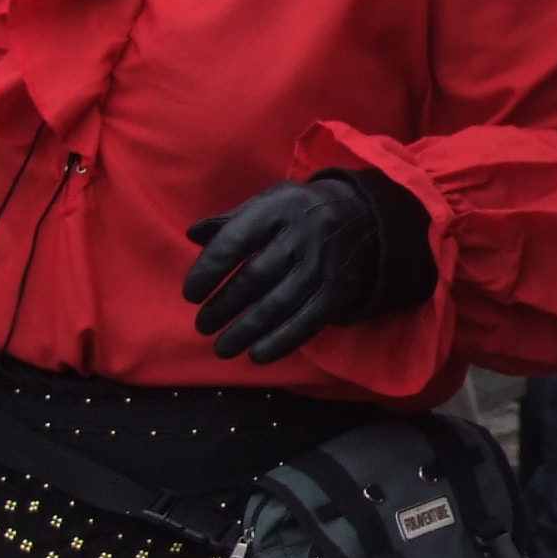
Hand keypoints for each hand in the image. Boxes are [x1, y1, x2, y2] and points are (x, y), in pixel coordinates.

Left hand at [182, 178, 385, 363]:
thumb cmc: (301, 212)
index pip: (234, 241)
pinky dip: (280, 341)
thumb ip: (231, 220)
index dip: (208, 270)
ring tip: (223, 347)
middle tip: (203, 326)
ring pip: (278, 304)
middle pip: (255, 277)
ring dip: (246, 330)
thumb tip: (193, 235)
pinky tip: (257, 355)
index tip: (191, 294)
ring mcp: (324, 264)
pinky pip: (307, 321)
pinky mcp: (339, 289)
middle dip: (223, 306)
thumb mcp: (269, 202)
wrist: (365, 216)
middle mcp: (303, 234)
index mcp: (279, 207)